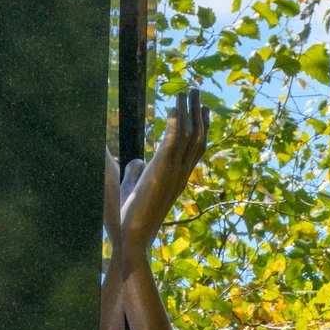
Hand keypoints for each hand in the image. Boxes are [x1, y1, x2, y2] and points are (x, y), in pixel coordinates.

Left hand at [119, 87, 207, 258]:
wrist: (131, 238)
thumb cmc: (129, 220)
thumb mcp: (132, 190)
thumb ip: (134, 173)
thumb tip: (135, 160)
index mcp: (176, 179)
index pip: (194, 149)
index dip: (199, 127)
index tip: (201, 109)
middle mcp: (181, 174)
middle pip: (197, 137)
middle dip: (197, 112)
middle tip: (197, 91)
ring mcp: (175, 172)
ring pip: (189, 134)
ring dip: (189, 110)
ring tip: (189, 90)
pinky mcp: (163, 170)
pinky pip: (174, 139)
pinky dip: (176, 120)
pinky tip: (173, 104)